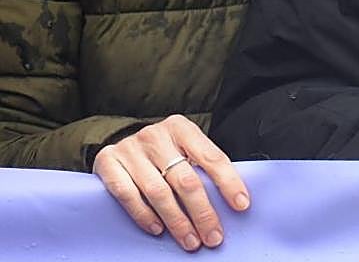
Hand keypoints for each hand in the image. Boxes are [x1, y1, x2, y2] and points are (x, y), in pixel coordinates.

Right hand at [93, 114, 248, 250]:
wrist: (118, 140)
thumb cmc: (162, 150)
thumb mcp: (184, 148)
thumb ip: (202, 167)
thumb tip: (232, 201)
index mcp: (182, 127)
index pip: (212, 157)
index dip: (229, 183)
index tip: (241, 205)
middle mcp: (156, 135)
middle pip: (186, 180)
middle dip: (202, 212)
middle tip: (213, 236)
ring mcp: (130, 148)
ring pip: (158, 192)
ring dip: (177, 221)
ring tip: (190, 240)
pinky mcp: (107, 163)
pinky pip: (128, 195)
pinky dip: (144, 215)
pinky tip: (158, 229)